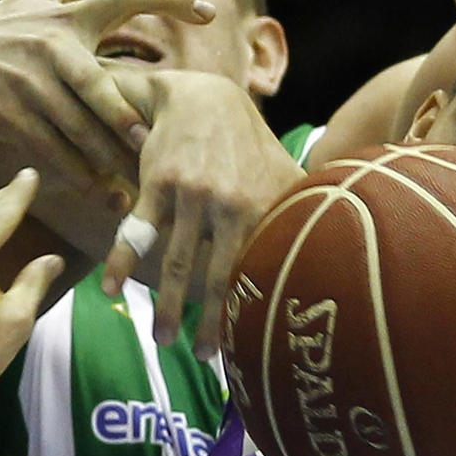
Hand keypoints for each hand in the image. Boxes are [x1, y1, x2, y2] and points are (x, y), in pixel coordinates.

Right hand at [0, 0, 214, 207]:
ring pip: (79, 128)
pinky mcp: (9, 115)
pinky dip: (78, 176)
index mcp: (65, 14)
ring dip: (110, 162)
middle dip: (132, 117)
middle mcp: (50, 44)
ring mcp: (28, 83)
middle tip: (164, 144)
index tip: (210, 9)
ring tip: (139, 188)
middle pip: (103, 85)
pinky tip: (100, 196)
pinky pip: (52, 151)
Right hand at [101, 71, 306, 355]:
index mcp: (265, 207)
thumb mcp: (283, 173)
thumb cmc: (247, 146)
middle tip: (204, 358)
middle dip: (211, 322)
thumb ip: (306, 209)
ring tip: (161, 340)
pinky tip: (110, 291)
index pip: (261, 270)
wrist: (203, 98)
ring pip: (175, 261)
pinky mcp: (159, 182)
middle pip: (219, 276)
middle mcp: (231, 203)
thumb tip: (344, 246)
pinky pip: (138, 231)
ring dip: (166, 305)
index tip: (251, 349)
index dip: (255, 311)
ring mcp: (193, 193)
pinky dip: (122, 262)